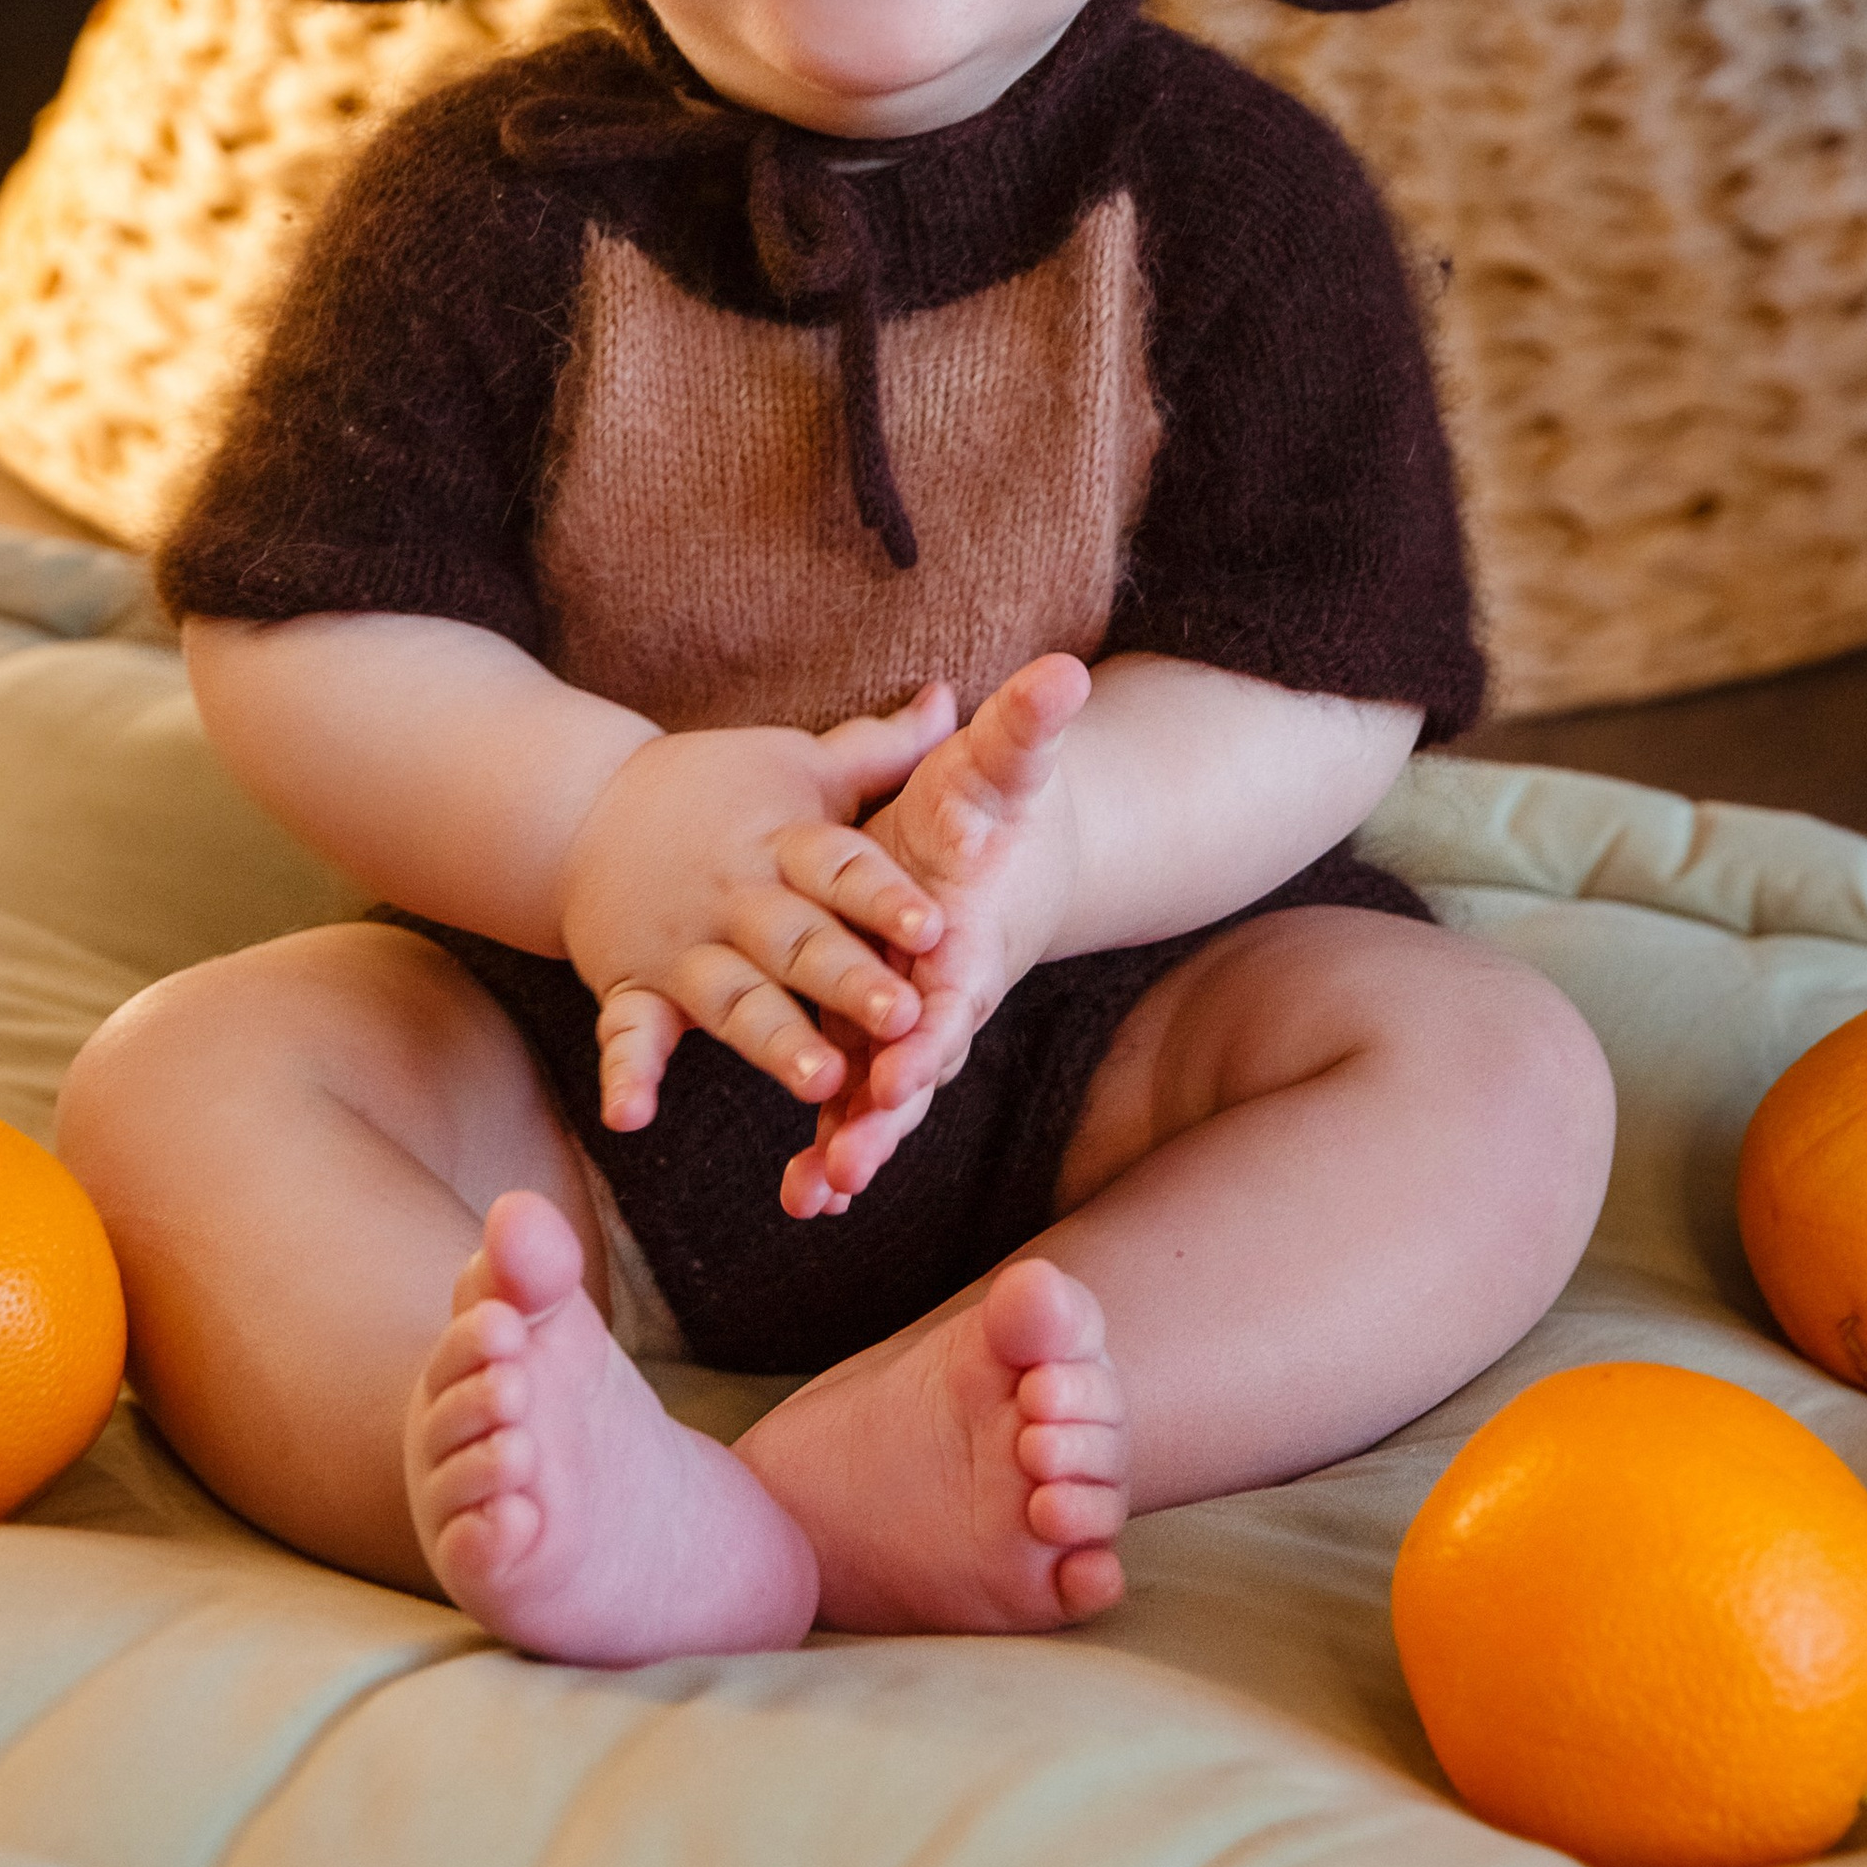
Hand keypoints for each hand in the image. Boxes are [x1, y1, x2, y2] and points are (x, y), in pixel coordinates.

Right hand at [560, 685, 955, 1131]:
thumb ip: (879, 750)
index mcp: (781, 840)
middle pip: (797, 942)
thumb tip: (954, 699)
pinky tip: (631, 1115)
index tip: (936, 926)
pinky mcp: (631, 985)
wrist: (582, 804)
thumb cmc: (716, 788)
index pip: (839, 867)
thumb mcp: (797, 763)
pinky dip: (625, 1074)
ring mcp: (679, 946)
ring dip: (773, 1039)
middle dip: (848, 978)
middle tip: (903, 1017)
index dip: (886, 897)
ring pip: (732, 998)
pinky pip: (625, 1033)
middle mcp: (733, 895)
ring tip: (820, 1078)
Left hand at [783, 653, 1090, 1220]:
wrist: (1001, 852)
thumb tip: (1066, 671)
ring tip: (816, 1191)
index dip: (932, 1026)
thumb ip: (1025, 726)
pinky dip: (833, 1149)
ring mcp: (913, 1024)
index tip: (904, 1062)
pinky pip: (855, 1100)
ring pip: (885, 1096)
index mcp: (970, 935)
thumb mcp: (1001, 762)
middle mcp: (946, 992)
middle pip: (920, 1060)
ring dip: (855, 1145)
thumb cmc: (993, 804)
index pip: (956, 989)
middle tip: (852, 1155)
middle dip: (888, 1110)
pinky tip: (801, 1195)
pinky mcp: (879, 1039)